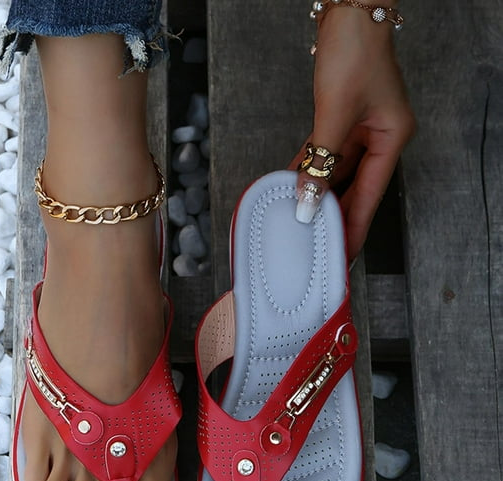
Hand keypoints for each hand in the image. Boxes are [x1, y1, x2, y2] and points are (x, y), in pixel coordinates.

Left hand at [296, 7, 414, 259]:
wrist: (348, 12)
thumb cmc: (353, 53)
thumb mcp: (334, 114)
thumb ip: (320, 162)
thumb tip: (307, 200)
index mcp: (392, 138)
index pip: (370, 195)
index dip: (355, 226)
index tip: (344, 252)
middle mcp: (379, 136)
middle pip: (356, 187)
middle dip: (336, 214)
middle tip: (322, 243)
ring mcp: (360, 127)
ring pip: (337, 171)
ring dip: (320, 192)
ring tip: (305, 219)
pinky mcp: (341, 118)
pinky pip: (325, 152)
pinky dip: (311, 167)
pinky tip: (294, 183)